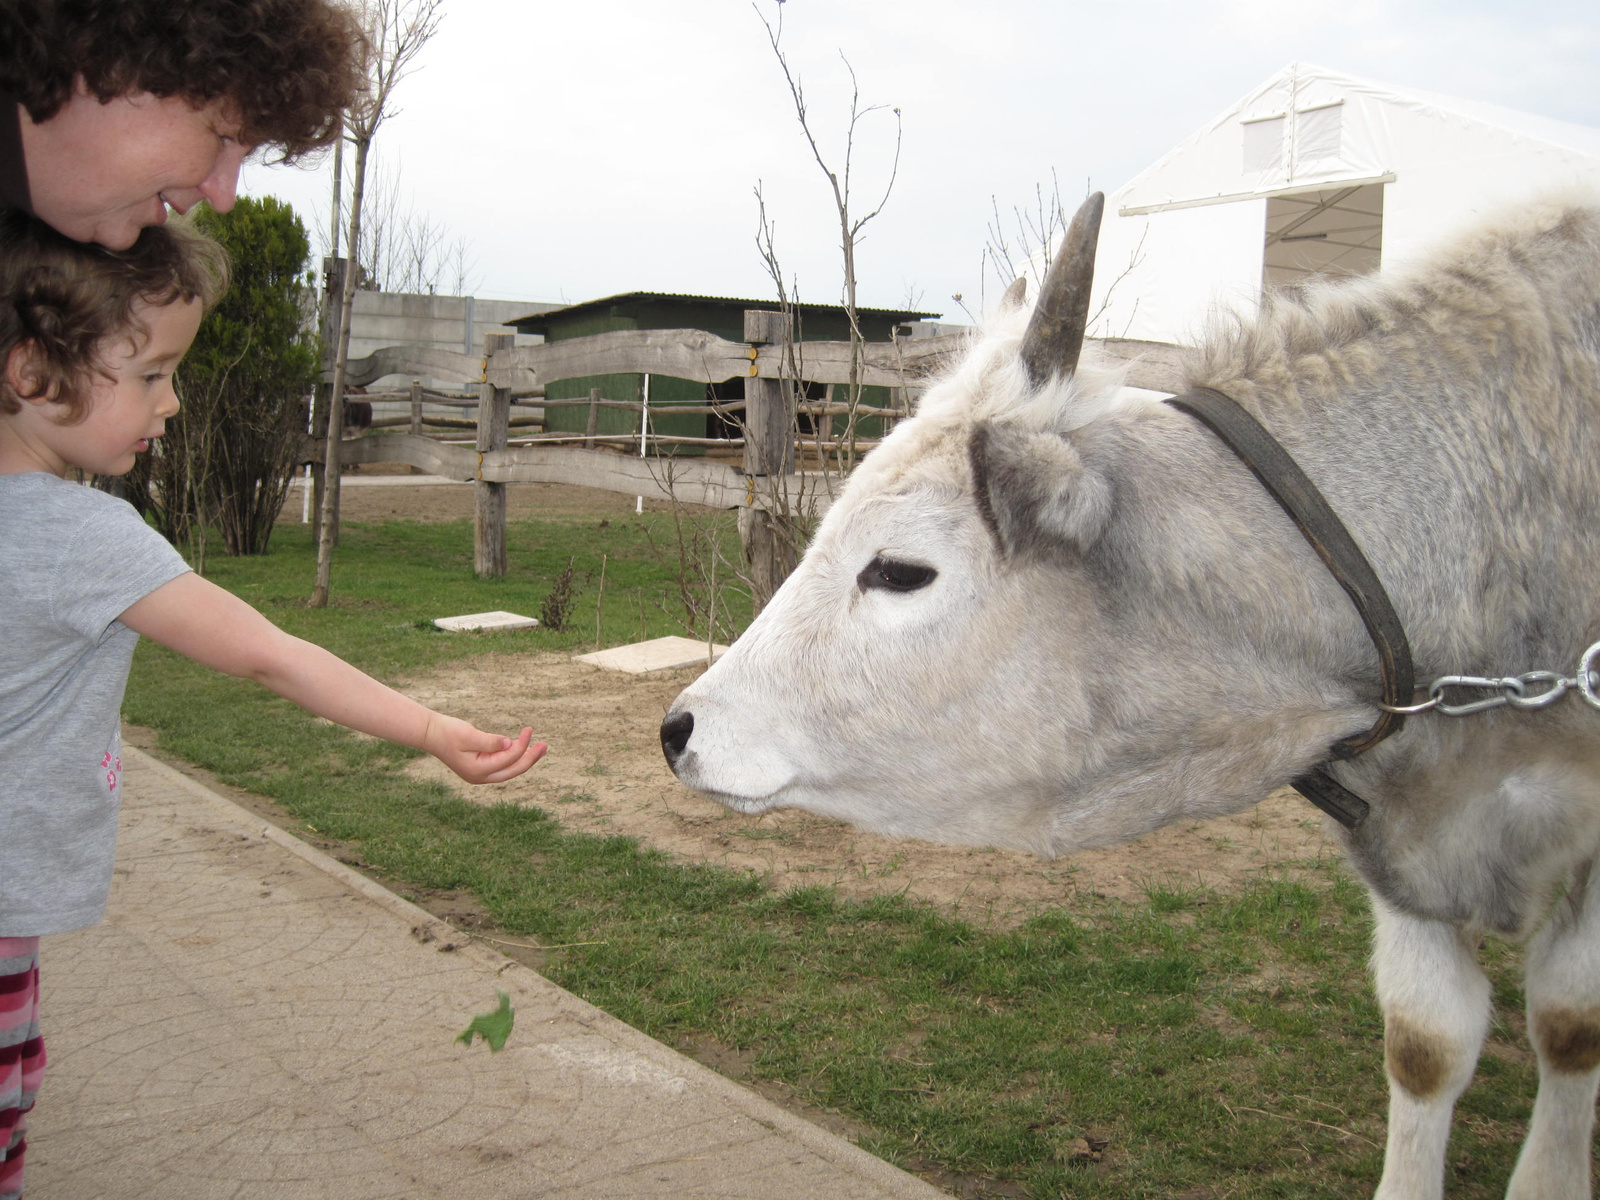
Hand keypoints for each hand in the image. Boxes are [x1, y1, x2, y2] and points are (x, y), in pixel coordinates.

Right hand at [424, 717, 546, 783]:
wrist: (431, 734)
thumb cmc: (448, 732)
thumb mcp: (469, 735)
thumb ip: (490, 741)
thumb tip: (509, 744)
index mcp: (477, 771)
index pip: (508, 759)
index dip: (522, 745)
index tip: (529, 730)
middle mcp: (480, 777)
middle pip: (513, 771)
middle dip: (531, 758)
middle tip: (545, 745)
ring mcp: (480, 775)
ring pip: (509, 770)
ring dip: (525, 759)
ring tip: (540, 748)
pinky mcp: (480, 768)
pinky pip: (503, 766)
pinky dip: (514, 758)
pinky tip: (524, 749)